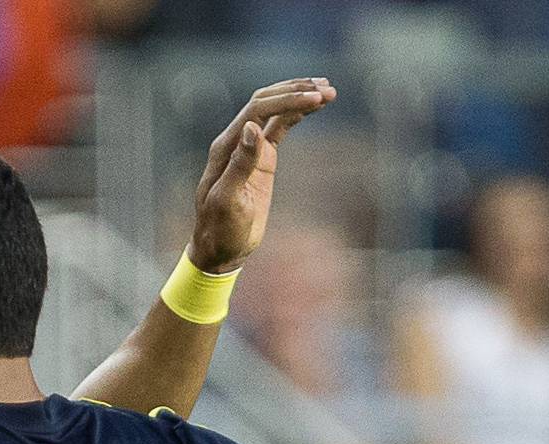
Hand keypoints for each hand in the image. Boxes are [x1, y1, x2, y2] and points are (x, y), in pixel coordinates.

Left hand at [189, 78, 336, 273]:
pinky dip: (297, 114)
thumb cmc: (220, 230)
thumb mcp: (228, 201)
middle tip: (327, 89)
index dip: (285, 100)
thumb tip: (252, 127)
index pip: (256, 111)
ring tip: (329, 91)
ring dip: (299, 97)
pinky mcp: (262, 158)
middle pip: (266, 102)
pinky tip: (316, 105)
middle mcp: (236, 141)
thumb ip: (240, 164)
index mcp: (225, 147)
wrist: (220, 248)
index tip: (314, 99)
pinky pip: (280, 127)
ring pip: (274, 111)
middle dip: (295, 92)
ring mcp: (250, 147)